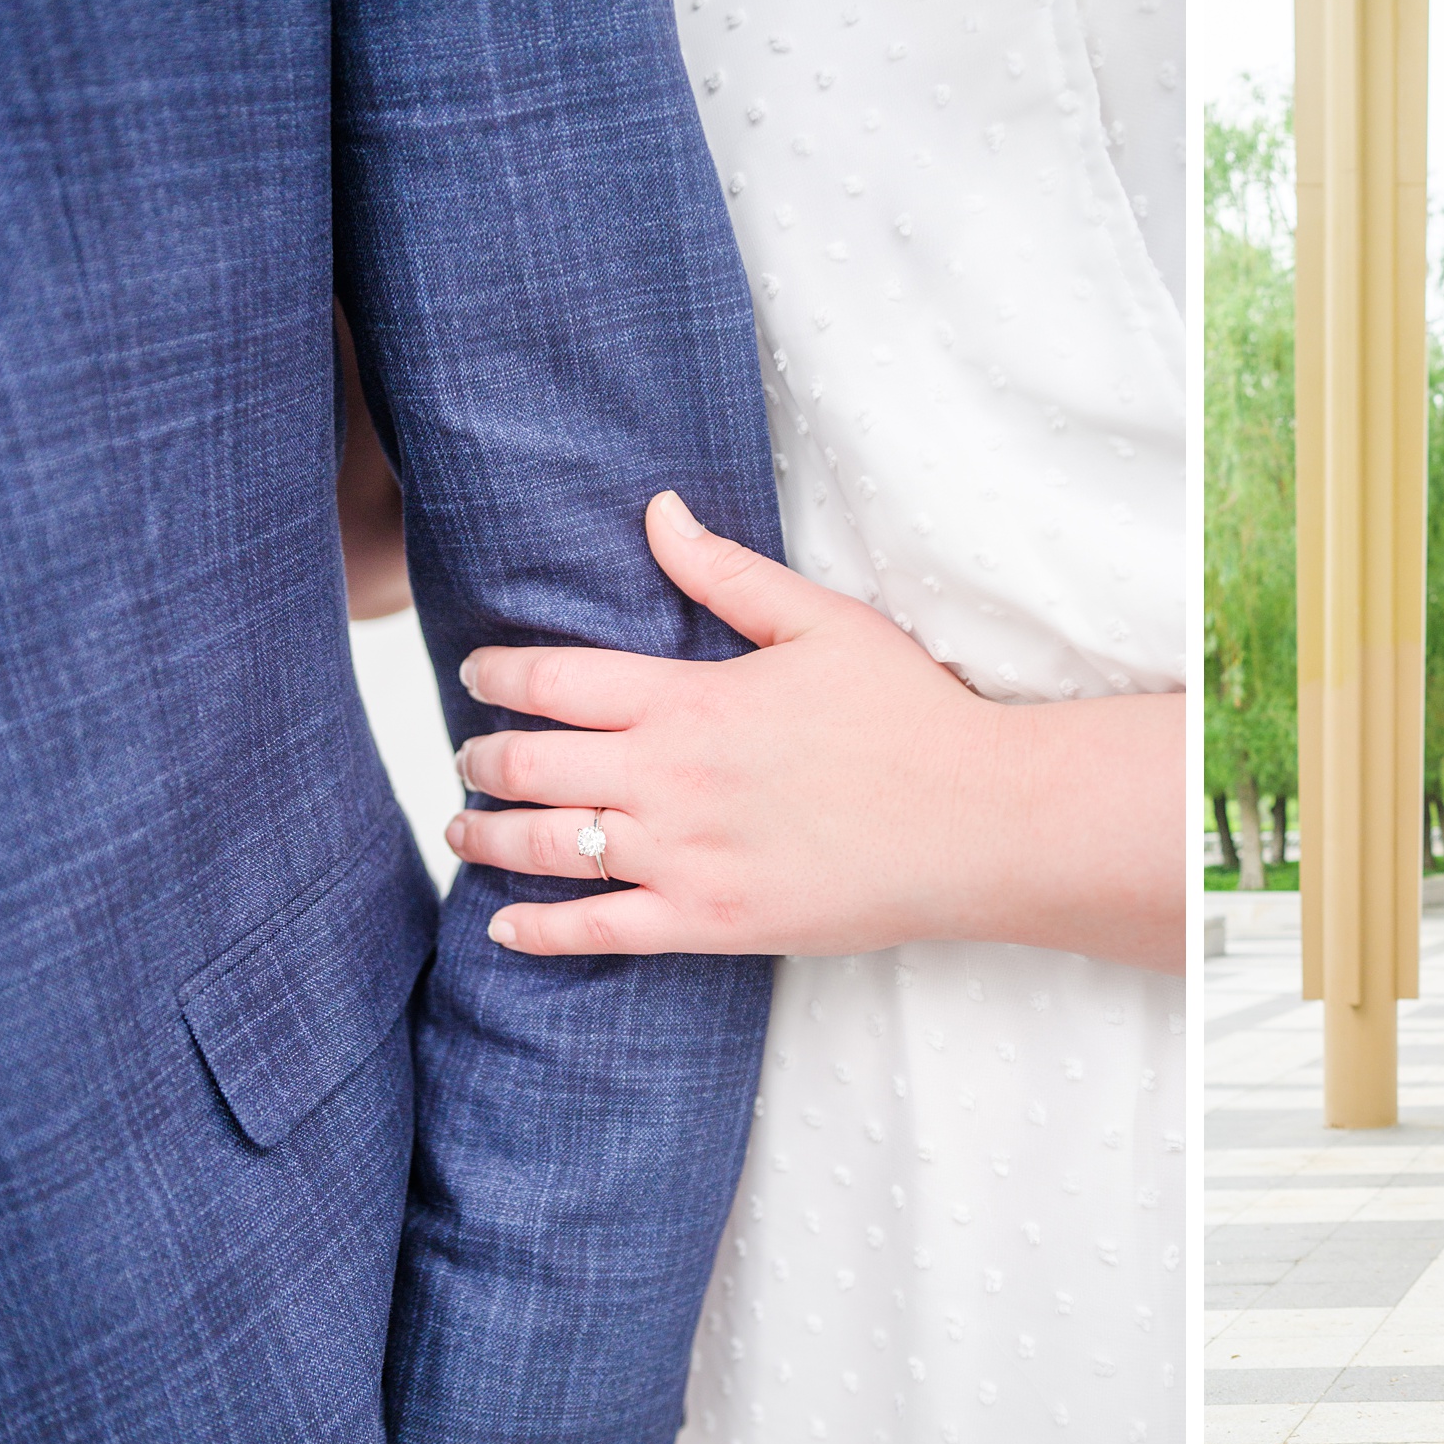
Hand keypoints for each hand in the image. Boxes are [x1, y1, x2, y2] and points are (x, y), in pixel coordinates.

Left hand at [443, 492, 1182, 969]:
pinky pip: (597, 932)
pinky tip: (504, 926)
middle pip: (529, 764)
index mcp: (690, 697)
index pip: (553, 680)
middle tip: (470, 756)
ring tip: (467, 830)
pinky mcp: (709, 922)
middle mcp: (670, 776)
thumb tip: (658, 511)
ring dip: (488, 838)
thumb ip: (726, 572)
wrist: (977, 820)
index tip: (477, 674)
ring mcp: (684, 856)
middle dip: (481, 758)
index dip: (498, 675)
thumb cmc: (911, 715)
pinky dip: (537, 931)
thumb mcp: (822, 622)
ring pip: (546, 848)